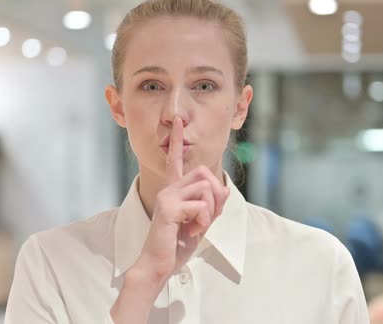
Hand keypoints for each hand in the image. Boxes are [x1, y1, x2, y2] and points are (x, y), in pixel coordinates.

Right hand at [134, 116, 229, 283]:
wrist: (159, 263)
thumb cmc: (176, 243)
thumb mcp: (200, 222)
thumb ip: (211, 205)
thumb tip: (224, 190)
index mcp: (174, 190)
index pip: (176, 160)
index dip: (177, 139)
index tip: (177, 120)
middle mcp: (169, 189)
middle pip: (205, 174)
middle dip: (215, 197)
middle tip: (206, 217)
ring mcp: (167, 196)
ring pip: (206, 190)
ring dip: (209, 213)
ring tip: (194, 226)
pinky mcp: (169, 208)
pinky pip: (201, 206)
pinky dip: (203, 222)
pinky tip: (190, 231)